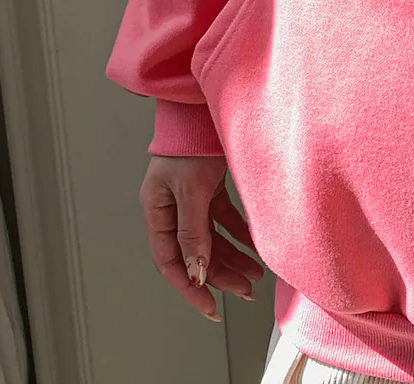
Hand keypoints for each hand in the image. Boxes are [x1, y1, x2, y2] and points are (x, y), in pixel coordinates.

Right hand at [140, 154, 264, 320]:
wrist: (203, 104)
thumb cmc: (191, 140)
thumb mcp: (190, 188)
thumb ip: (192, 230)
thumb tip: (194, 271)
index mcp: (157, 210)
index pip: (170, 261)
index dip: (188, 287)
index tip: (210, 308)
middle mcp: (172, 207)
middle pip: (194, 252)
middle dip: (219, 274)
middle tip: (245, 290)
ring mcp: (192, 197)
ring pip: (212, 238)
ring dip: (233, 256)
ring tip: (256, 274)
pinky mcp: (210, 186)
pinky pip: (224, 218)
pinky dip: (239, 232)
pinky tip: (256, 244)